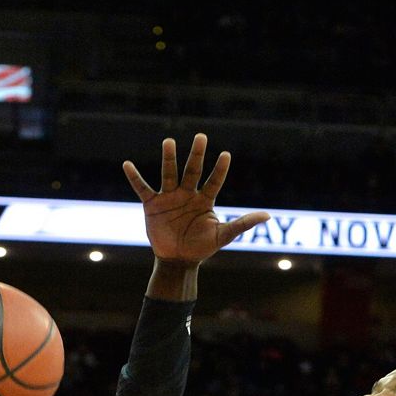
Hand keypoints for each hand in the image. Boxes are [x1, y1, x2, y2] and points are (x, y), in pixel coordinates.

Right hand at [123, 135, 269, 263]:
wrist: (178, 260)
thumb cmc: (202, 247)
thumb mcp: (224, 235)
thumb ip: (243, 223)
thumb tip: (268, 215)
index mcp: (205, 200)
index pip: (214, 181)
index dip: (220, 169)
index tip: (226, 154)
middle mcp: (187, 194)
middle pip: (193, 170)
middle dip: (197, 154)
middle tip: (201, 136)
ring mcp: (169, 197)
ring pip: (169, 173)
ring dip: (169, 158)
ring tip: (169, 141)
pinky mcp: (152, 205)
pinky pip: (143, 188)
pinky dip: (135, 177)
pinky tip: (127, 165)